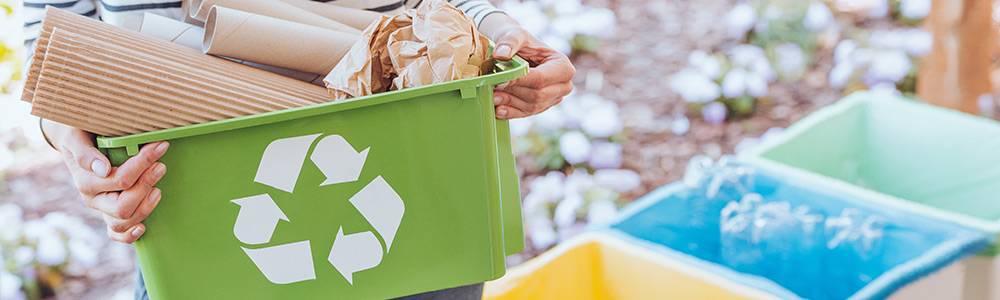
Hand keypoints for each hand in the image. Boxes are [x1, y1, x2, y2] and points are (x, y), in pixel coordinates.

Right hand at [45, 121, 167, 242]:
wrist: (77, 140)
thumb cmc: (81, 135)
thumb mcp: (77, 137)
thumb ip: (85, 152)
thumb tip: (102, 169)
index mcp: (85, 181)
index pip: (119, 180)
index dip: (142, 164)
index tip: (160, 146)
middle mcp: (93, 199)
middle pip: (122, 206)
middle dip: (146, 186)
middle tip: (160, 166)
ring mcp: (102, 209)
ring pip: (123, 222)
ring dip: (145, 207)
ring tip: (158, 189)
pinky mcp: (110, 214)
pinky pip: (116, 234)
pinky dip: (129, 235)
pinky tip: (143, 228)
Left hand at [481, 14, 574, 119]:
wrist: (516, 50)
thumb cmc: (519, 41)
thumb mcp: (515, 34)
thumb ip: (510, 41)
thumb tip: (501, 54)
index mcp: (562, 66)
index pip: (541, 79)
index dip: (520, 81)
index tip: (499, 80)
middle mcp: (564, 85)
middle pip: (537, 95)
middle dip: (513, 93)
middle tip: (492, 89)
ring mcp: (554, 98)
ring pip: (531, 106)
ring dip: (510, 103)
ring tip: (492, 97)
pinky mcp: (542, 107)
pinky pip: (527, 113)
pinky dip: (511, 112)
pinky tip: (498, 110)